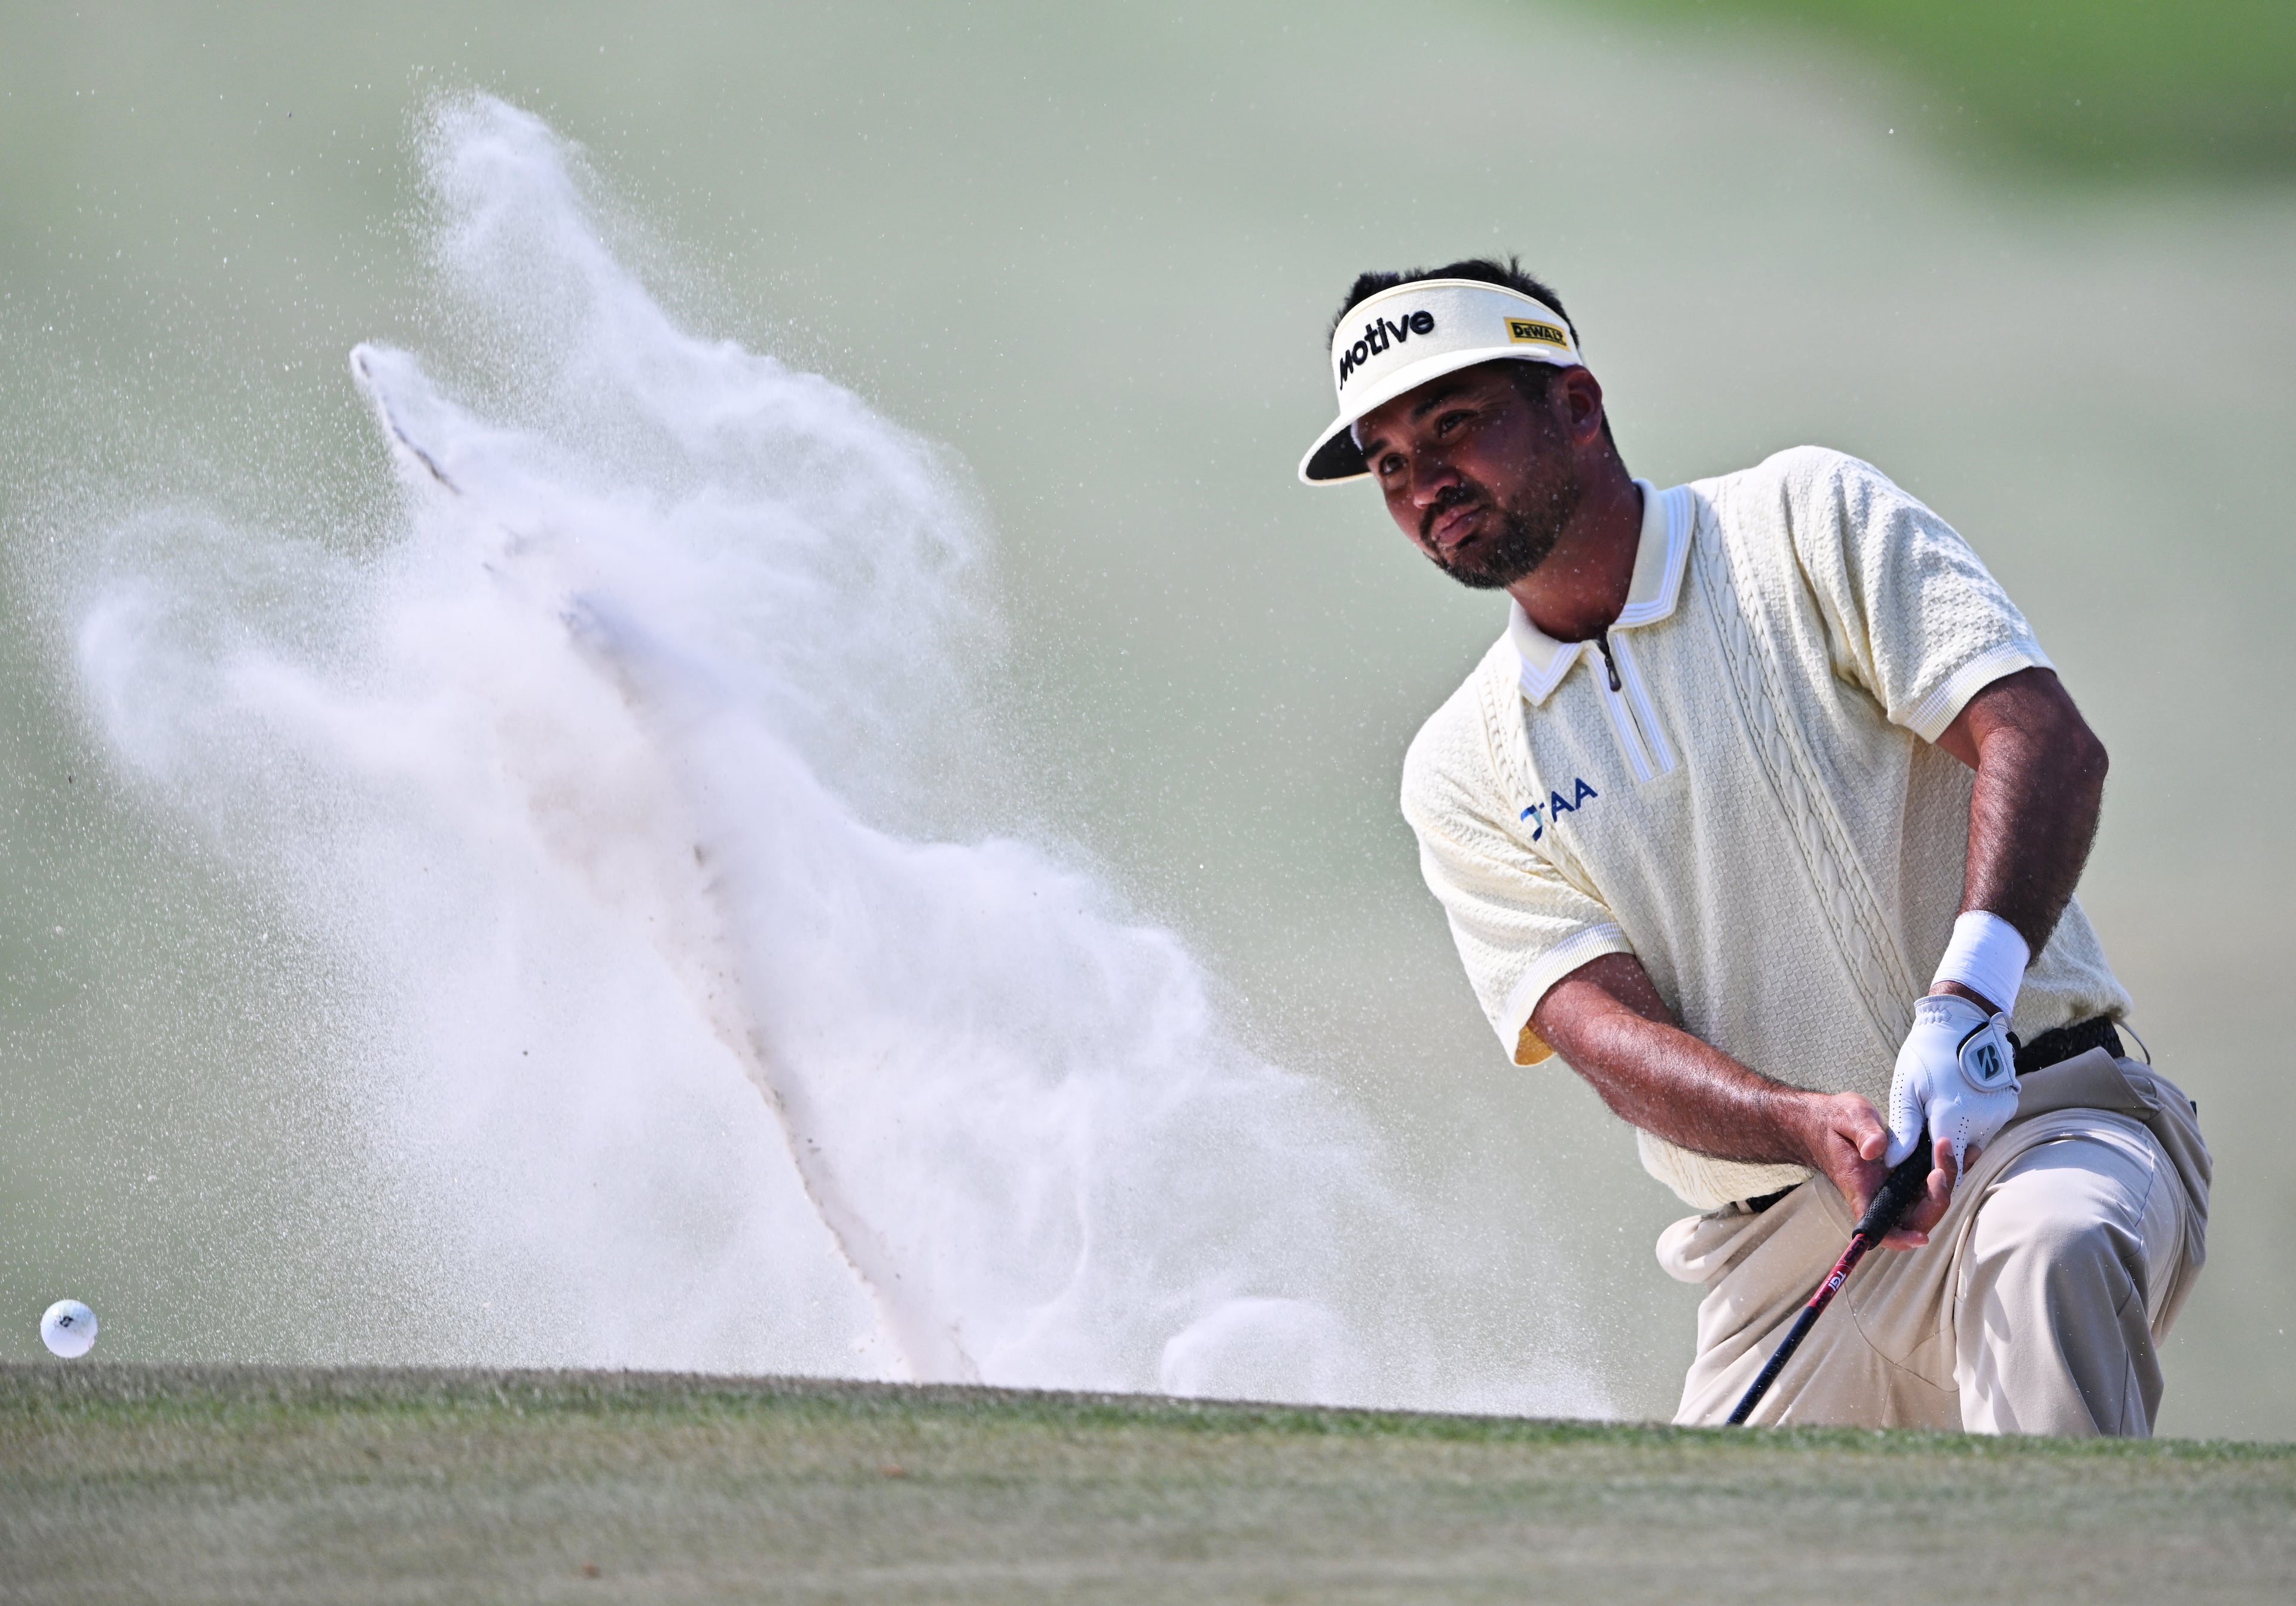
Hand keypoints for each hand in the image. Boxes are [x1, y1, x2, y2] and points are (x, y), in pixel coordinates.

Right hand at [1794, 1092, 1957, 1248]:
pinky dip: (1950, 1172)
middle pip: (1916, 1217)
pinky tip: (1965, 1152)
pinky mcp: (1907, 1174)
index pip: (1878, 1225)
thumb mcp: (1846, 1117)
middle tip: (1941, 1167)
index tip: (1921, 1237)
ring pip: (1929, 1201)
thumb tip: (1876, 1149)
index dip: (1901, 1238)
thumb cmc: (1833, 1120)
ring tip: (1956, 1151)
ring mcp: (1896, 1186)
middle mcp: (1881, 1194)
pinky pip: (1933, 1182)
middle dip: (1937, 1198)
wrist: (1829, 1119)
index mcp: (1861, 1187)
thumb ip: (1863, 1132)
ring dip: (1947, 1182)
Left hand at [1889, 993, 2018, 1171]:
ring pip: (1975, 1141)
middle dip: (1943, 1152)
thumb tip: (1895, 1163)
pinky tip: (1956, 1103)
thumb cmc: (1928, 1052)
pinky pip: (1987, 1126)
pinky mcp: (2009, 1105)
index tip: (1917, 1171)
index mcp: (1956, 1117)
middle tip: (1923, 1134)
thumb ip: (1904, 1129)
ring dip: (1958, 1136)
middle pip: (1962, 1154)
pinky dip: (1972, 1123)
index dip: (1933, 1172)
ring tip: (1938, 1111)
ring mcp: (2000, 1113)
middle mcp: (1985, 1120)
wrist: (1964, 1019)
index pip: (1947, 1164)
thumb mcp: (1907, 1088)